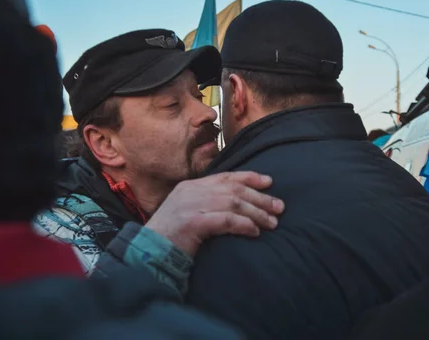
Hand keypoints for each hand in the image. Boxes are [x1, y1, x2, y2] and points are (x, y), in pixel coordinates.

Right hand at [146, 171, 283, 255]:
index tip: (269, 182)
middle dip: (260, 197)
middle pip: (233, 189)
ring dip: (256, 213)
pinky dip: (243, 224)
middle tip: (279, 207)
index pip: (226, 176)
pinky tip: (254, 231)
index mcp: (191, 186)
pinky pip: (225, 220)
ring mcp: (191, 205)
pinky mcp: (193, 222)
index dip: (249, 178)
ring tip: (272, 223)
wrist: (148, 251)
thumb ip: (206, 203)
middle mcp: (191, 192)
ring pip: (233, 203)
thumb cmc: (171, 236)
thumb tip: (237, 204)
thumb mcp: (187, 211)